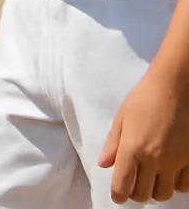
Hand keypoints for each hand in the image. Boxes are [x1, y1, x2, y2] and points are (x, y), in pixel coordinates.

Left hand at [99, 68, 188, 202]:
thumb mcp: (123, 117)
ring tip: (150, 179)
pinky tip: (169, 174)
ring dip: (155, 191)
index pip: (123, 185)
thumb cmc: (145, 97)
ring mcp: (175, 162)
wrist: (176, 88)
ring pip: (164, 194)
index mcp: (133, 148)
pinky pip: (183, 186)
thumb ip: (113, 143)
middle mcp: (154, 159)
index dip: (118, 195)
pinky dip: (175, 186)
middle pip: (143, 194)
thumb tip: (104, 164)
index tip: (117, 196)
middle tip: (132, 185)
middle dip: (135, 194)